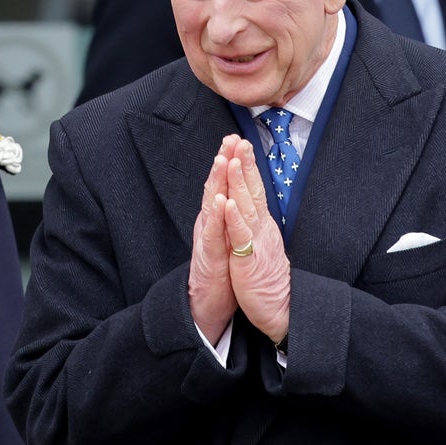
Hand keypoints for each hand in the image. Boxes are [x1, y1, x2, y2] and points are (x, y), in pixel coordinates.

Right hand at [189, 136, 241, 341]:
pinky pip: (213, 236)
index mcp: (218, 220)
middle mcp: (210, 226)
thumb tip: (235, 198)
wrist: (208, 307)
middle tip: (230, 138)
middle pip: (216, 189)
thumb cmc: (221, 274)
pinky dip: (217, 218)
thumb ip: (229, 219)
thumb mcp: (228, 240)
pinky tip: (220, 202)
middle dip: (223, 162)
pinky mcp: (210, 259)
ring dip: (216, 183)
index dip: (230, 163)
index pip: (224, 186)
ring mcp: (208, 241)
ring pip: (211, 207)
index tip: (237, 140)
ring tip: (221, 160)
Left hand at [224, 139, 289, 343]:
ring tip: (232, 159)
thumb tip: (249, 204)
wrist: (282, 309)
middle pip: (252, 191)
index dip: (247, 167)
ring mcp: (256, 242)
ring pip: (247, 206)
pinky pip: (241, 237)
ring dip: (239, 183)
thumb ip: (255, 223)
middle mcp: (261, 228)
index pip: (254, 190)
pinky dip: (234, 218)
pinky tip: (229, 203)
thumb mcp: (260, 244)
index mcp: (261, 225)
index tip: (241, 143)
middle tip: (238, 139)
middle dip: (244, 164)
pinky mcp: (248, 260)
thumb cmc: (267, 278)